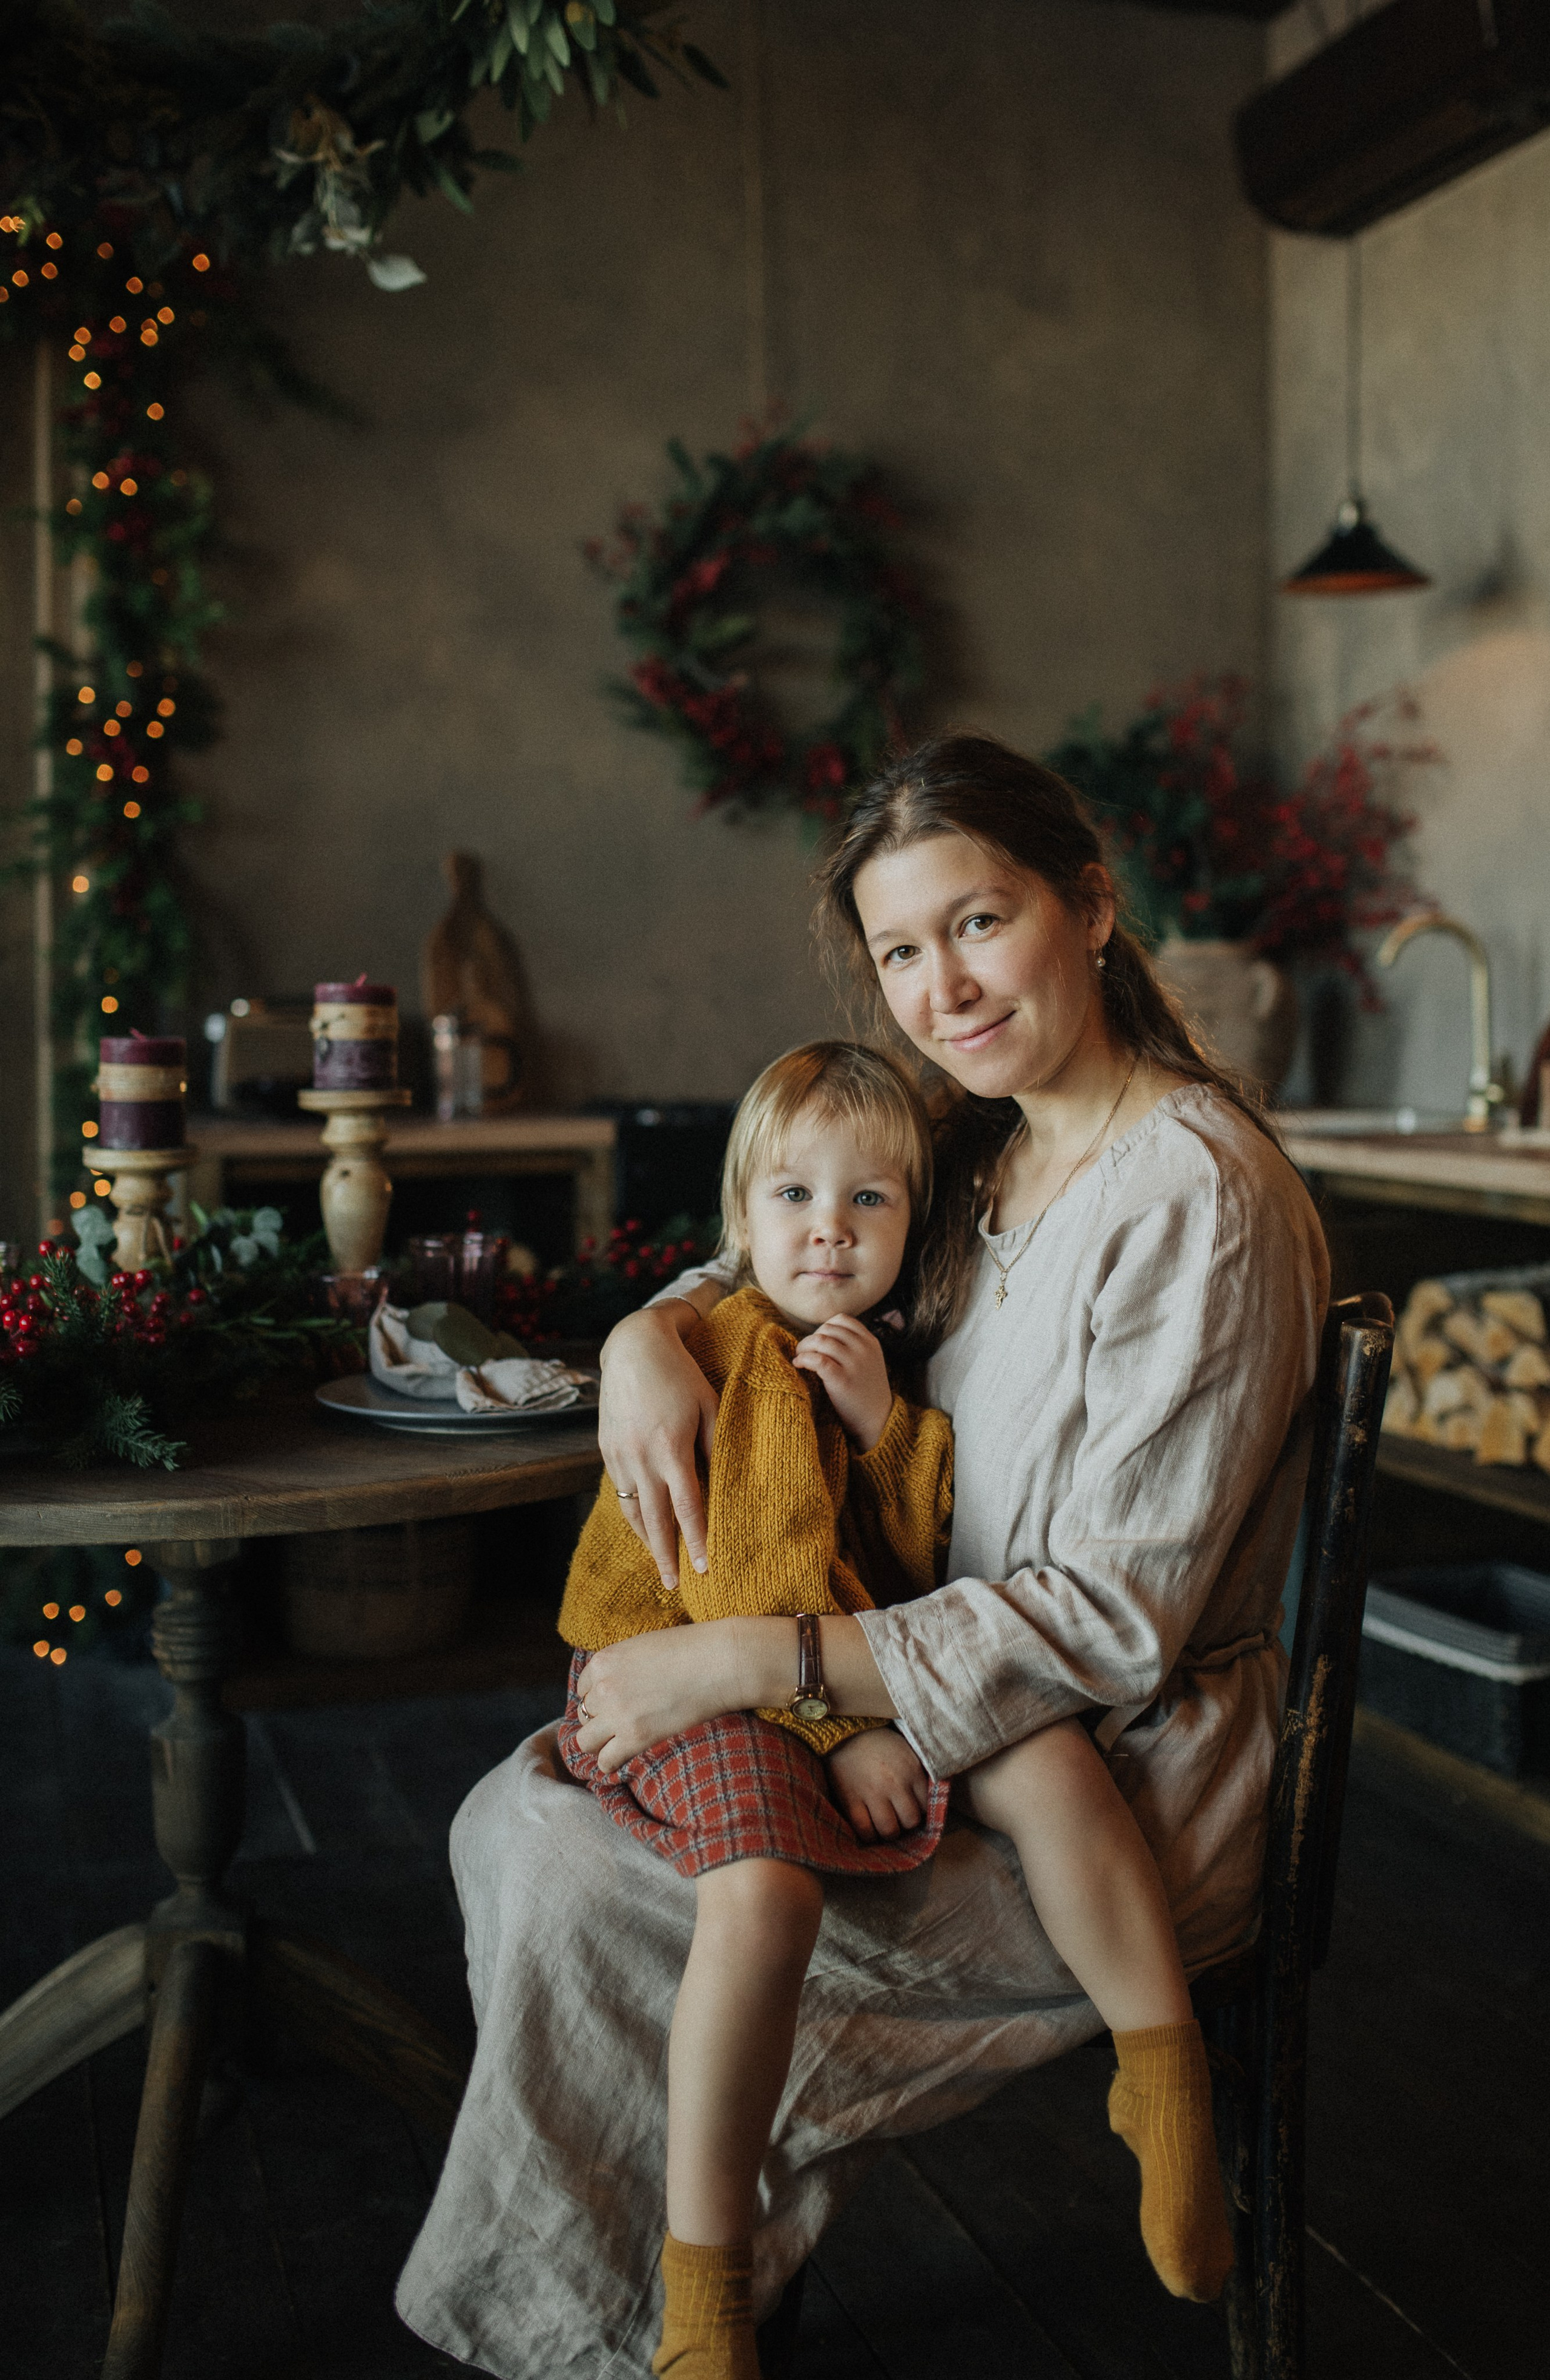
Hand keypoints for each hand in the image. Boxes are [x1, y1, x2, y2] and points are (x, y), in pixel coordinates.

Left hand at [576, 1622, 746, 1773]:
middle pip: (583, 1715)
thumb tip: (613, 1685)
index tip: (612, 1706)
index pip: (582, 1689)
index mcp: (604, 1661)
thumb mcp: (643, 1646)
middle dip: (598, 1721)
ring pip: (585, 1741)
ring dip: (598, 1744)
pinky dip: (610, 1763)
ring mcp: (617, 1713)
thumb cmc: (690, 1649)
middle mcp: (603, 1687)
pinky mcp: (635, 1737)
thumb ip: (621, 1666)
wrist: (719, 1662)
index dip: (596, 1699)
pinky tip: (623, 1759)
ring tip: (616, 1745)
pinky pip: (605, 1761)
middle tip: (617, 1726)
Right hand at [598, 1302, 719, 1588]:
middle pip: (655, 1520)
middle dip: (666, 1556)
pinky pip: (620, 1491)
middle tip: (676, 1586)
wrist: (633, 1347)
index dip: (697, 1540)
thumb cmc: (681, 1374)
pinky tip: (644, 1525)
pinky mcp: (606, 1449)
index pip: (687, 1507)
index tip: (706, 1568)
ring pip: (632, 1510)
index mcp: (671, 1448)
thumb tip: (723, 1484)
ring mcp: (619, 1455)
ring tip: (659, 1563)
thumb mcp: (709, 1405)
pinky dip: (632, 1514)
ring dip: (646, 1540)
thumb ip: (715, 1446)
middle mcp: (641, 1457)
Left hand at [791, 1314, 892, 1450]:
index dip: (824, 1327)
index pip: (842, 1320)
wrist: (877, 1420)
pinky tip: (798, 1364)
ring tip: (799, 1356)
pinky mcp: (842, 1380)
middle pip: (828, 1329)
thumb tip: (822, 1335)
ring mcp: (854, 1363)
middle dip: (811, 1337)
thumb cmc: (867, 1390)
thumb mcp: (869, 1361)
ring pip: (820, 1341)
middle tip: (803, 1350)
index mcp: (871, 1341)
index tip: (817, 1340)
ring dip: (804, 1346)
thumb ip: (854, 1345)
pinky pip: (817, 1359)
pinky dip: (803, 1358)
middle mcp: (864, 1349)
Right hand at [827, 1728, 930, 1840]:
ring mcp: (872, 1793)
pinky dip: (869, 1835)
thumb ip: (918, 1775)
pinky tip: (870, 1829)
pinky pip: (864, 1830)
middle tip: (899, 1818)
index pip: (925, 1805)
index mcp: (912, 1770)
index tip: (911, 1807)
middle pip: (910, 1821)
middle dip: (906, 1823)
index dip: (919, 1809)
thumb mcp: (906, 1752)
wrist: (845, 1732)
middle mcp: (895, 1783)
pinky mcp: (851, 1800)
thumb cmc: (879, 1743)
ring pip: (889, 1830)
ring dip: (889, 1831)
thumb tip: (926, 1802)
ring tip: (885, 1825)